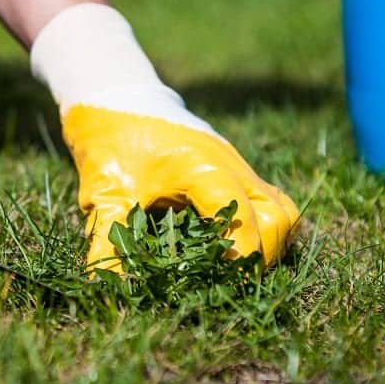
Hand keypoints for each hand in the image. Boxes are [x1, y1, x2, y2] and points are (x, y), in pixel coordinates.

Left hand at [62, 97, 298, 271]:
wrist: (116, 98)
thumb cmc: (109, 142)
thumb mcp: (104, 192)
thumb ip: (107, 239)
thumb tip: (103, 285)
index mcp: (202, 166)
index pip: (240, 215)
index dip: (241, 254)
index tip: (227, 284)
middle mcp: (230, 164)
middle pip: (277, 215)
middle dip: (262, 255)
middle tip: (232, 283)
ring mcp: (238, 165)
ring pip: (281, 207)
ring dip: (269, 242)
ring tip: (237, 270)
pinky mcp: (235, 169)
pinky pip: (269, 200)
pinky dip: (263, 227)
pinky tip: (234, 249)